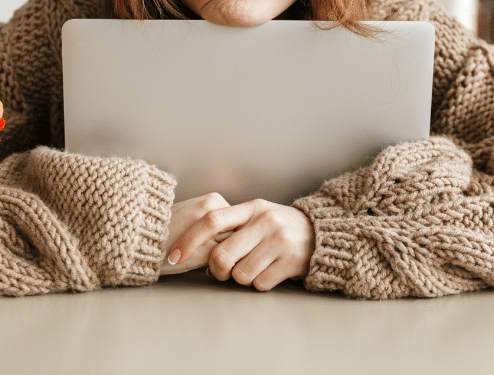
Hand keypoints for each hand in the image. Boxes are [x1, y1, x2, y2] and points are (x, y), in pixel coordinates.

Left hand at [168, 199, 315, 290]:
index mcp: (250, 208)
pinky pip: (260, 284)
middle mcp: (264, 221)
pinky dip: (260, 283)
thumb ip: (230, 224)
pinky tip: (269, 271)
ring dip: (241, 278)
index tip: (173, 256)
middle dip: (217, 270)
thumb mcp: (256, 215)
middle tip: (223, 271)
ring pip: (240, 274)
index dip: (189, 239)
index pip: (211, 220)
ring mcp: (278, 241)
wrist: (320, 233)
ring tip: (253, 266)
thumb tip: (192, 245)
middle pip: (222, 256)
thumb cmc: (277, 227)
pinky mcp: (291, 262)